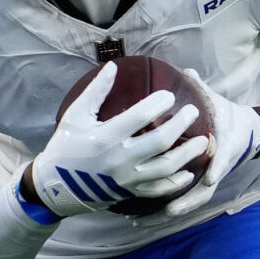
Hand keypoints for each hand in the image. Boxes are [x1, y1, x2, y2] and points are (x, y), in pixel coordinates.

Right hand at [26, 61, 205, 216]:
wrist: (56, 186)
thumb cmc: (66, 146)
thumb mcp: (75, 115)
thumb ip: (96, 91)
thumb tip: (113, 66)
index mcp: (105, 137)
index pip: (140, 116)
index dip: (159, 104)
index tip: (171, 95)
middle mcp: (119, 159)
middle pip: (160, 141)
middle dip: (181, 124)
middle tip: (193, 111)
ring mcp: (127, 178)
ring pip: (167, 167)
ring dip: (188, 153)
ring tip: (203, 140)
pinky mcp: (131, 192)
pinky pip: (160, 189)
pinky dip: (177, 181)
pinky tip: (189, 171)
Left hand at [162, 68, 259, 217]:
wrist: (250, 131)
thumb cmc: (230, 116)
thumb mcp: (219, 102)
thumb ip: (202, 89)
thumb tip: (186, 71)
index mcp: (223, 147)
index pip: (223, 158)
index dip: (217, 168)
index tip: (208, 179)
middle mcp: (216, 168)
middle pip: (204, 191)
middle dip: (185, 203)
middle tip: (165, 211)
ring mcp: (210, 177)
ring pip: (193, 200)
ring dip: (172, 212)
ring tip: (147, 222)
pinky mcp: (201, 182)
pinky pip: (186, 199)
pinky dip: (170, 208)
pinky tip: (147, 217)